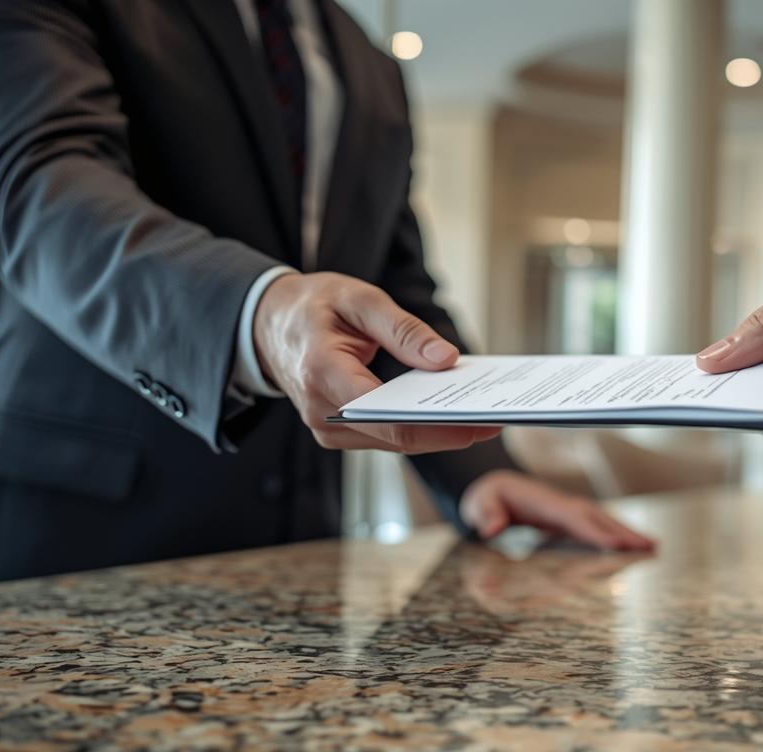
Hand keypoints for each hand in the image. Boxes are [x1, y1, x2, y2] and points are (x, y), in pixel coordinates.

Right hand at [253, 271, 501, 452]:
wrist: (267, 325)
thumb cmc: (312, 306)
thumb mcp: (358, 299)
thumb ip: (403, 329)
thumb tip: (446, 359)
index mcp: (323, 373)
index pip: (390, 417)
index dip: (441, 426)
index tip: (481, 421)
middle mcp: (322, 413)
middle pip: (398, 437)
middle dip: (450, 430)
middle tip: (495, 417)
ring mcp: (327, 429)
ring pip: (394, 441)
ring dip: (438, 431)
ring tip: (480, 413)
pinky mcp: (337, 433)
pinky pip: (385, 435)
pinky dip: (418, 426)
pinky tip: (448, 412)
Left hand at [459, 470, 655, 551]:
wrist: (493, 487)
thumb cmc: (487, 498)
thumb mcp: (480, 504)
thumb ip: (486, 515)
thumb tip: (493, 529)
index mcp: (543, 502)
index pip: (573, 518)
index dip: (595, 531)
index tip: (616, 545)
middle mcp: (562, 504)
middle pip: (597, 518)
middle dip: (623, 532)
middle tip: (650, 547)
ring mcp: (568, 511)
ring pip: (603, 521)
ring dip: (627, 532)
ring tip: (653, 546)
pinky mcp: (570, 520)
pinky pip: (598, 527)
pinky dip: (617, 534)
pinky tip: (633, 545)